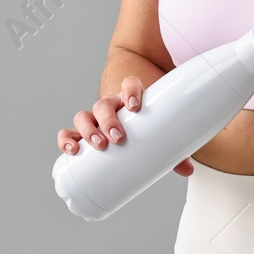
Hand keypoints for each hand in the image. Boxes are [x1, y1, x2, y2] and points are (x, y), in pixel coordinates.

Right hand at [56, 76, 192, 175]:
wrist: (131, 120)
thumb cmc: (147, 126)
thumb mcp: (159, 133)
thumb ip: (174, 149)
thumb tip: (186, 170)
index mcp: (131, 99)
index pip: (129, 84)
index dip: (130, 91)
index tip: (135, 106)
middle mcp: (111, 106)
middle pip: (103, 104)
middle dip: (108, 120)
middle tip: (118, 138)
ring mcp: (95, 119)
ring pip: (84, 116)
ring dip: (89, 130)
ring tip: (99, 146)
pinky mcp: (84, 133)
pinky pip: (70, 132)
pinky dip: (67, 138)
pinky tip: (71, 150)